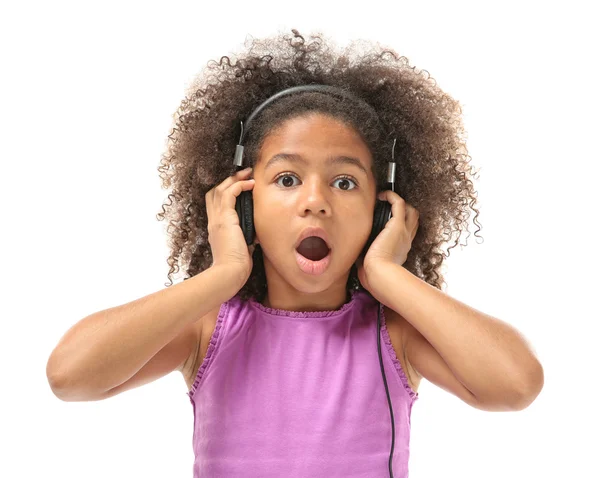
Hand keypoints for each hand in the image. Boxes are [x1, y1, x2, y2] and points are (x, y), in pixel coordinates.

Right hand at [205, 167, 257, 282]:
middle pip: (214, 192)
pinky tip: (250, 184)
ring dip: (234, 179)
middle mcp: (214, 221)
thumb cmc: (236, 266)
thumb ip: (246, 239)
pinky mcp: (225, 219)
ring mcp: (217, 219)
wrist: (229, 273)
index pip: (215, 203)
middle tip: (243, 174)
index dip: (225, 191)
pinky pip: (230, 194)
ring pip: (220, 189)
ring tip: (247, 174)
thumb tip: (255, 236)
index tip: (240, 186)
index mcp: (217, 228)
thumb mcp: (242, 248)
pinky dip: (240, 185)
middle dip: (228, 180)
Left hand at [356, 190, 419, 292]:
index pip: (406, 234)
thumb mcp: (371, 266)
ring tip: (386, 199)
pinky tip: (382, 195)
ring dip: (400, 203)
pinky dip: (392, 196)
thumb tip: (356, 257)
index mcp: (400, 251)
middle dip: (405, 212)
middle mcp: (405, 241)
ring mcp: (404, 232)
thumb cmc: (374, 276)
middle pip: (413, 220)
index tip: (387, 222)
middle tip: (390, 207)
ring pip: (411, 211)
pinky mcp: (397, 225)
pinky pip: (399, 204)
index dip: (401, 225)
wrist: (379, 275)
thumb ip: (366, 259)